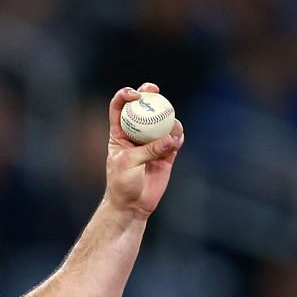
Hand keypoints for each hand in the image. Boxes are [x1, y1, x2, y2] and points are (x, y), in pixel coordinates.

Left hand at [105, 82, 183, 218]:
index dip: (125, 96)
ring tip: (171, 125)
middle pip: (142, 108)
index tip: (135, 94)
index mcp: (119, 134)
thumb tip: (171, 138)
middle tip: (155, 90)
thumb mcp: (129, 164)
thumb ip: (149, 150)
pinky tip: (177, 138)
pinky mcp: (165, 155)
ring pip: (162, 123)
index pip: (119, 108)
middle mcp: (136, 135)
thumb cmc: (122, 184)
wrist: (132, 206)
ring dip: (168, 118)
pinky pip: (174, 141)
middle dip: (149, 94)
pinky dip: (177, 137)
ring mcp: (152, 143)